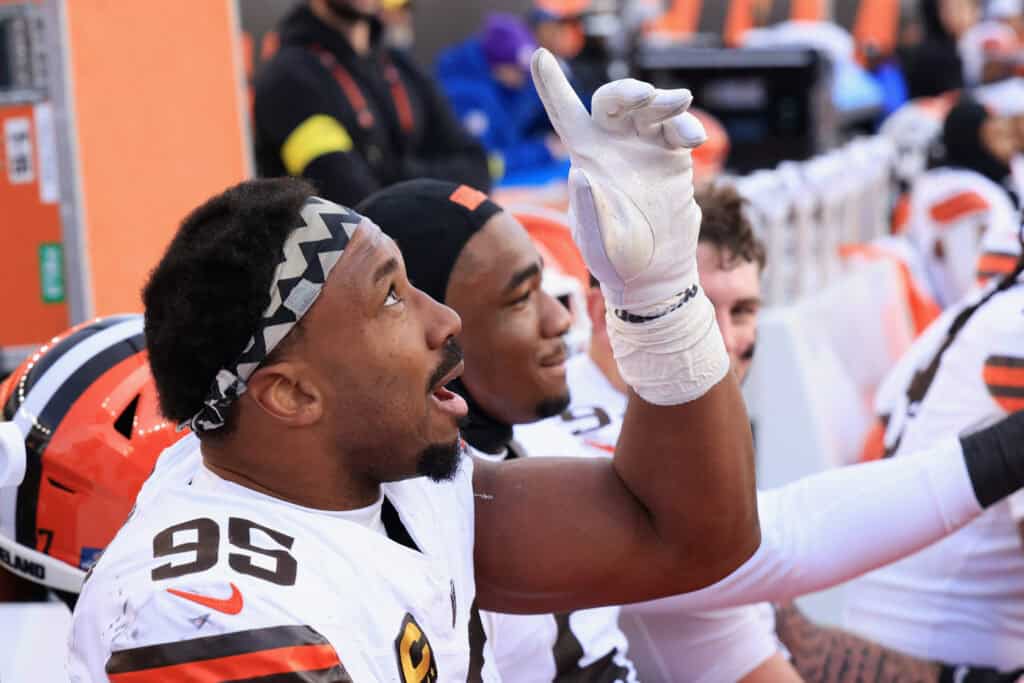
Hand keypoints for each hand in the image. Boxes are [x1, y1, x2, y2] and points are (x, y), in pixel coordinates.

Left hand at [530, 47, 706, 310]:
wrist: (654, 274)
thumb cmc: (615, 259)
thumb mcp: (596, 240)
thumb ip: (588, 209)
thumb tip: (581, 173)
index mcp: (584, 157)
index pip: (565, 114)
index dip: (551, 85)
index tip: (540, 55)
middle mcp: (612, 146)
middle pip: (614, 101)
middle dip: (627, 91)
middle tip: (643, 98)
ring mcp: (644, 148)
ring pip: (650, 108)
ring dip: (663, 102)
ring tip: (678, 104)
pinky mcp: (673, 158)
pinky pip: (678, 130)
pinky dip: (686, 126)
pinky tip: (692, 137)